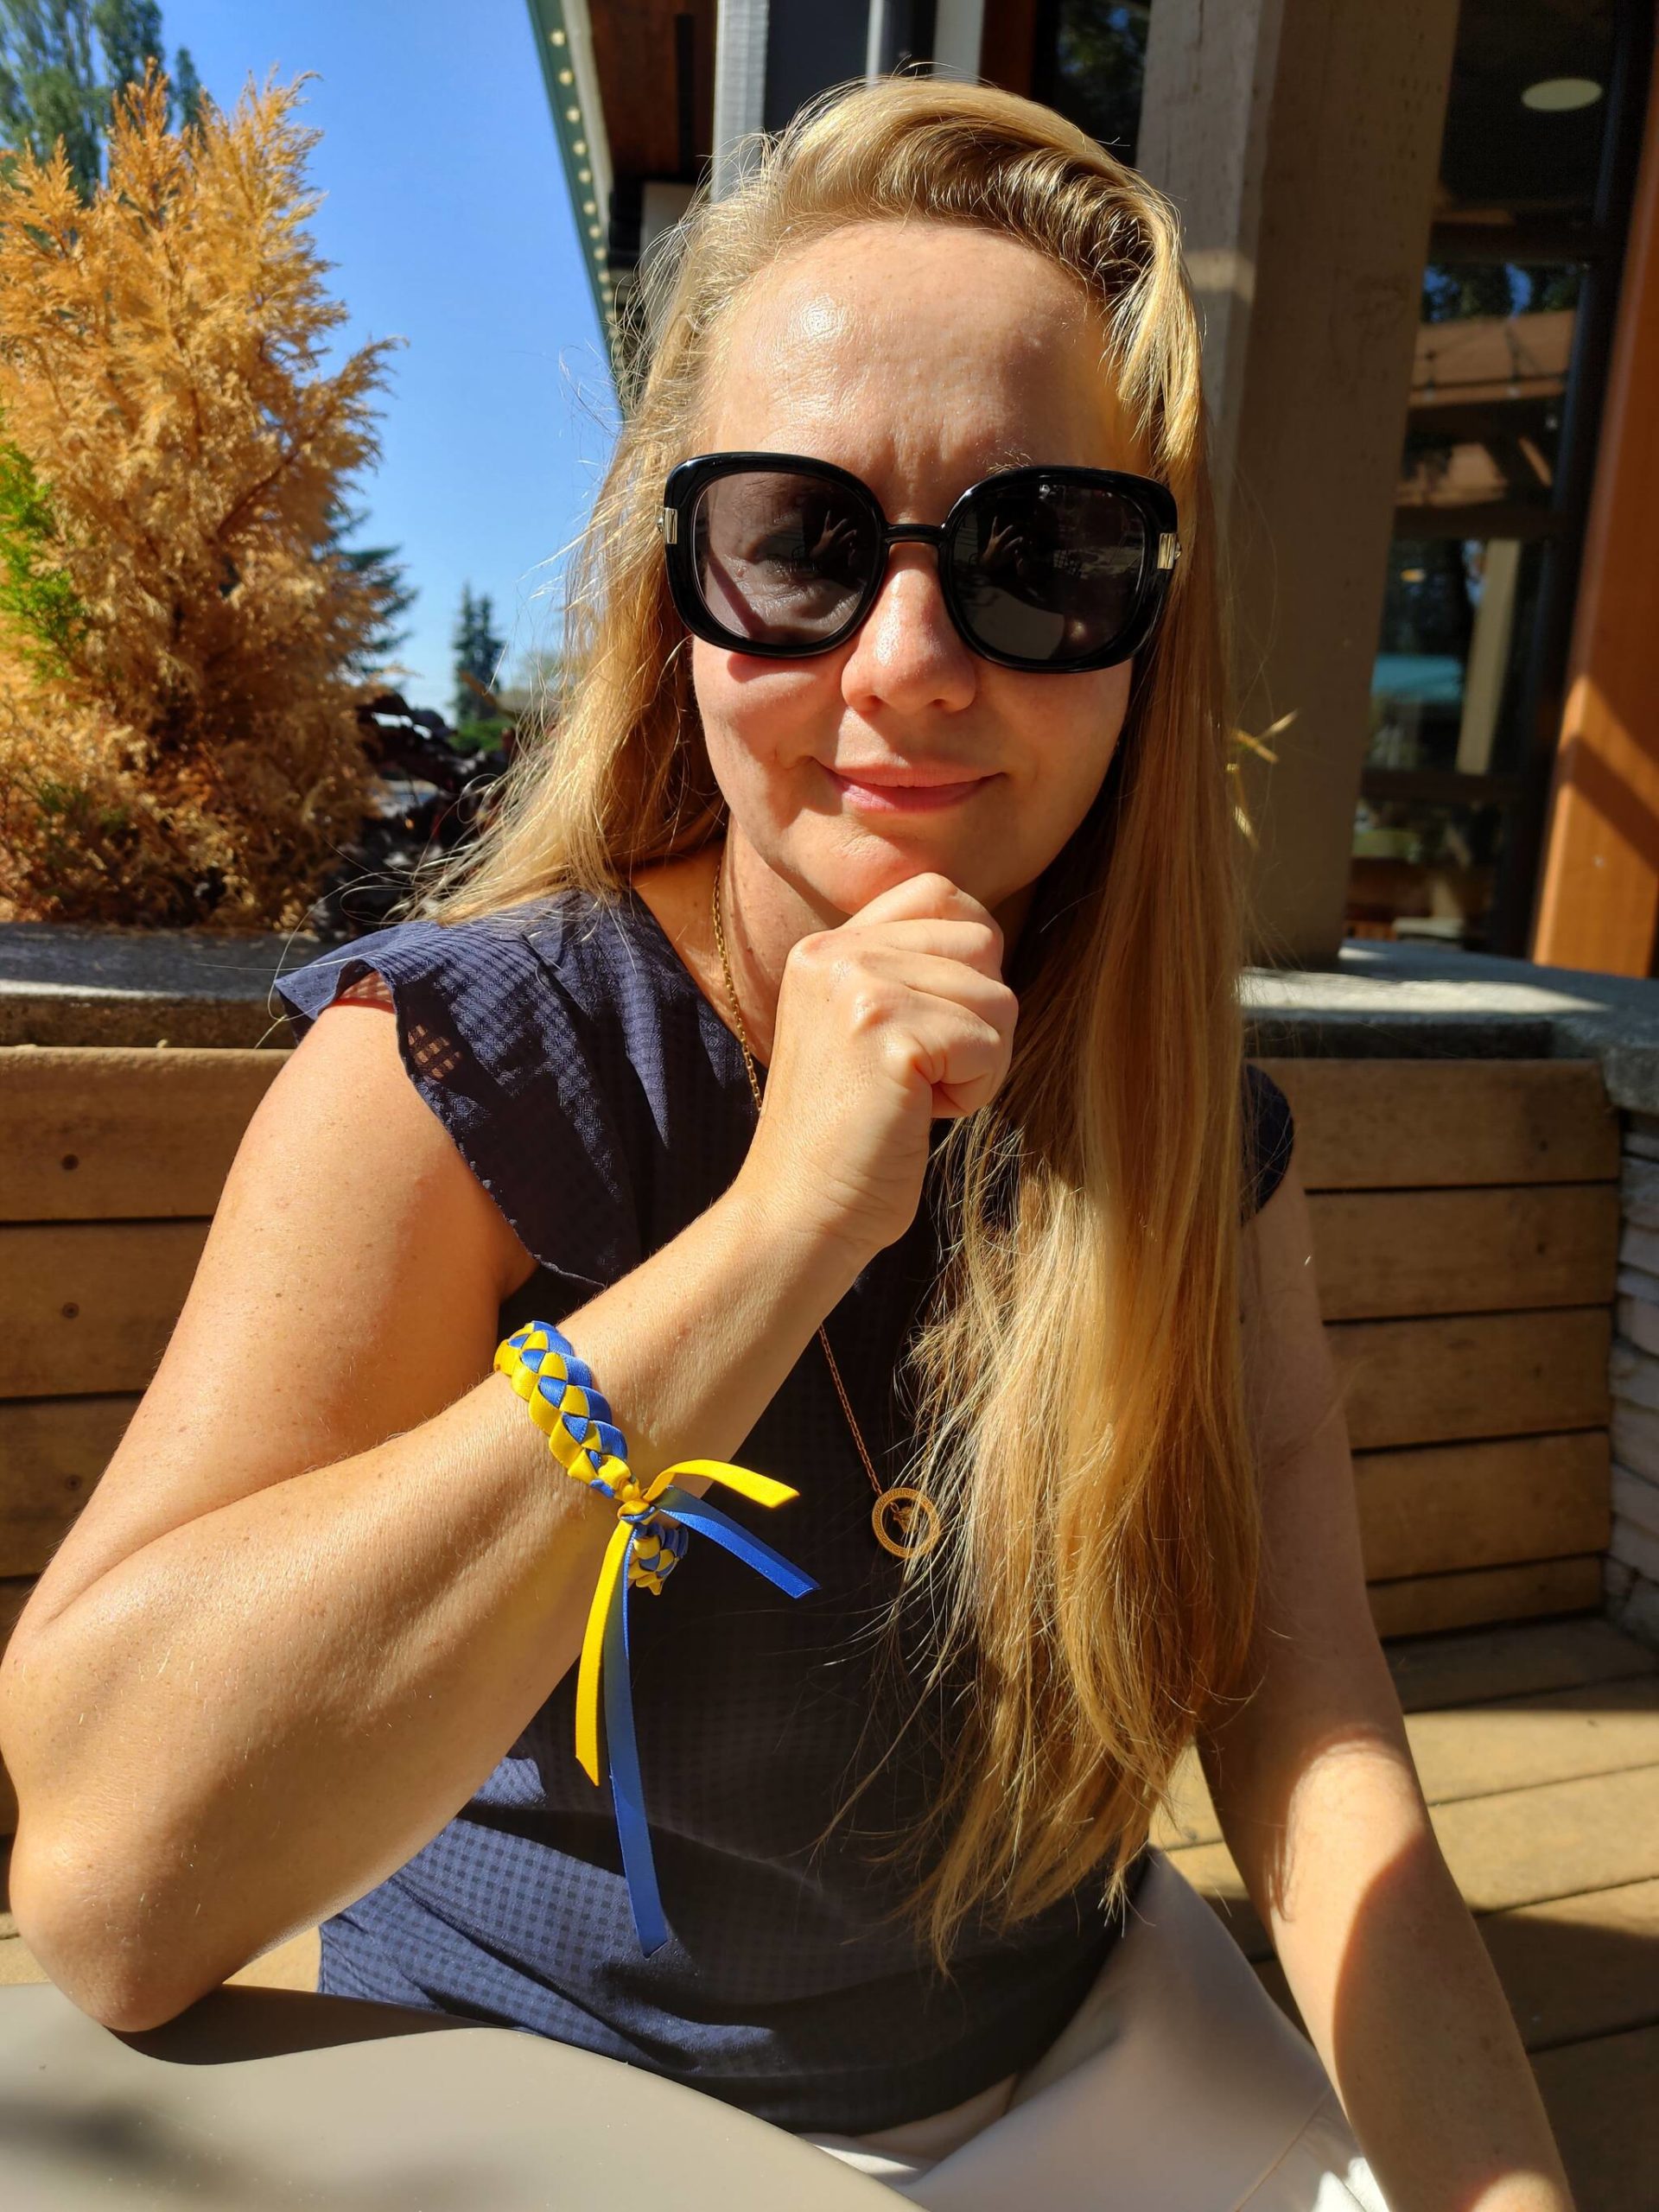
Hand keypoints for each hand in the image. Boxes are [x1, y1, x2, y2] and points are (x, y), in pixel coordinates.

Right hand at [733, 872, 1017, 1258]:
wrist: (798, 1216)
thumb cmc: (849, 1141)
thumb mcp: (862, 1031)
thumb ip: (904, 974)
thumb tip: (987, 936)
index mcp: (825, 948)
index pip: (941, 894)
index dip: (967, 959)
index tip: (931, 1030)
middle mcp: (835, 953)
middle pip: (982, 940)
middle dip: (978, 1017)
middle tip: (922, 1075)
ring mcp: (858, 988)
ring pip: (997, 998)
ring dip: (978, 1062)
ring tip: (916, 1099)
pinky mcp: (890, 1035)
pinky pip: (990, 1045)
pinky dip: (975, 1092)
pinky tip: (918, 1117)